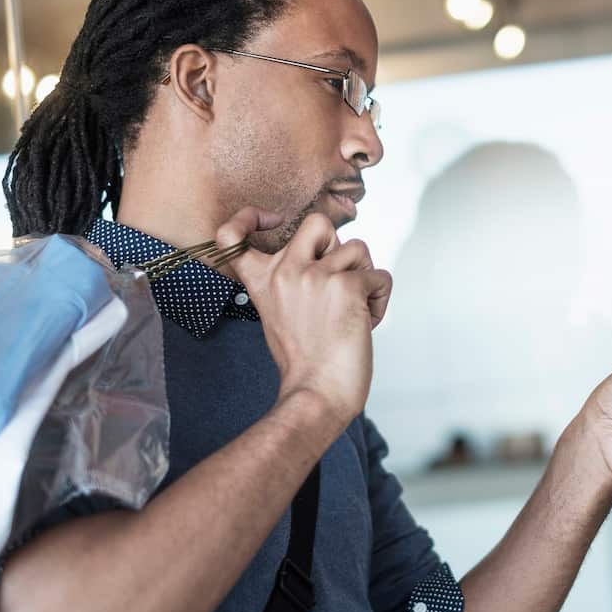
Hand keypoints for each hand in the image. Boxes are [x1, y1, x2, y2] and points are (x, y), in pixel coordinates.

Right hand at [215, 208, 392, 422]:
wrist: (317, 393)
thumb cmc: (304, 361)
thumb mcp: (277, 314)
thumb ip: (287, 282)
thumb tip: (322, 256)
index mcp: (262, 280)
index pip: (231, 235)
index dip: (247, 218)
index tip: (269, 221)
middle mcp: (285, 271)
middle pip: (318, 222)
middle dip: (338, 245)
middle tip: (338, 282)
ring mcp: (316, 276)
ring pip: (359, 248)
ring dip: (364, 277)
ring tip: (354, 309)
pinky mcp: (348, 286)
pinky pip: (380, 277)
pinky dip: (380, 299)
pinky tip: (367, 322)